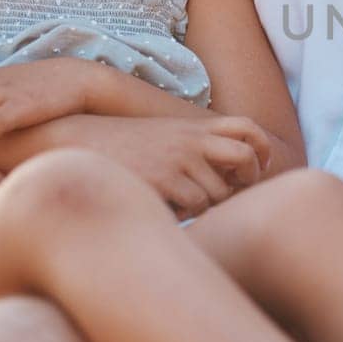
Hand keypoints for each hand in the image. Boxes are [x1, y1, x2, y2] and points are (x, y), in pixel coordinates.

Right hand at [48, 115, 269, 217]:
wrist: (81, 142)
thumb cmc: (124, 149)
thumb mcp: (165, 139)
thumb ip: (195, 151)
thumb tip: (227, 182)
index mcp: (194, 128)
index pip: (247, 128)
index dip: (261, 149)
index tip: (258, 167)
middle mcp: (192, 140)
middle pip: (244, 158)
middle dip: (247, 179)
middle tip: (231, 191)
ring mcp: (180, 159)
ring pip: (218, 192)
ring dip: (206, 204)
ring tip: (180, 201)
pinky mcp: (165, 179)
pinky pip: (194, 206)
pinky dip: (185, 213)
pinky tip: (165, 207)